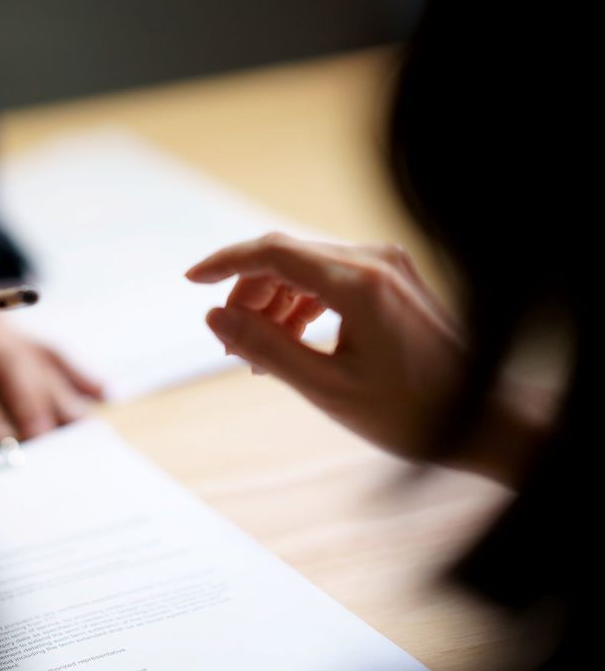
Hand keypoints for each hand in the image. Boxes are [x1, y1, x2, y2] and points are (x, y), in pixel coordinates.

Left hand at [0, 243, 101, 440]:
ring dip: (58, 392)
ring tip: (79, 426)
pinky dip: (76, 370)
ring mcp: (0, 328)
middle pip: (7, 365)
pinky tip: (101, 392)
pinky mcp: (15, 329)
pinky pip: (49, 348)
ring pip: (35, 358)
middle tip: (44, 437)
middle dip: (28, 401)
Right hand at [186, 233, 467, 461]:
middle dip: (248, 295)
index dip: (226, 262)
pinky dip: (299, 305)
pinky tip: (289, 342)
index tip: (191, 281)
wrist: (480, 418)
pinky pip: (328, 278)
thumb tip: (214, 316)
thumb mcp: (326, 388)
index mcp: (359, 283)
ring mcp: (385, 266)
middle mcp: (373, 260)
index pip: (273, 252)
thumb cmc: (411, 411)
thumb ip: (265, 347)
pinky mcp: (390, 279)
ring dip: (272, 304)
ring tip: (258, 354)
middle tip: (230, 343)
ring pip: (304, 268)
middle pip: (286, 258)